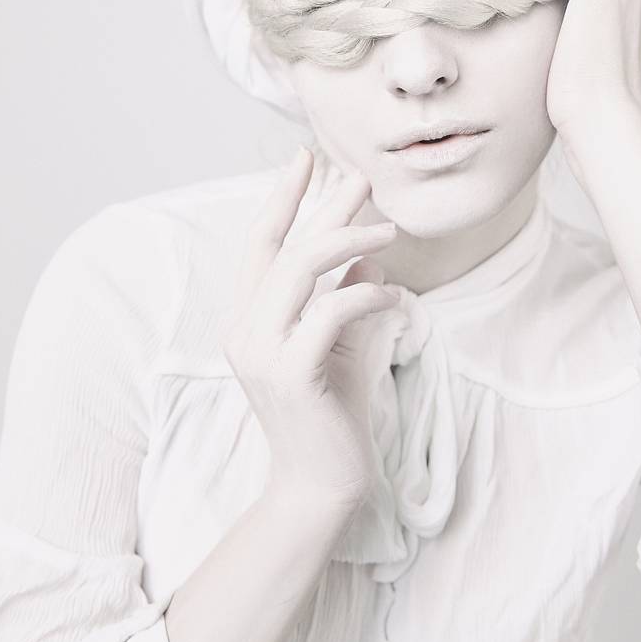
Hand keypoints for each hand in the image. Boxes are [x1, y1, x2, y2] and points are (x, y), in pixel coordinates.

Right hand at [221, 149, 399, 510]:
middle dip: (325, 207)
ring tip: (390, 231)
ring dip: (348, 240)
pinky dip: (365, 295)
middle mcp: (246, 330)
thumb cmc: (333, 416)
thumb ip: (347, 298)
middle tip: (362, 178)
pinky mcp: (289, 373)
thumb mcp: (343, 345)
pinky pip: (329, 312)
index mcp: (251, 320)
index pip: (261, 244)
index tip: (306, 157)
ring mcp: (261, 352)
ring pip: (300, 269)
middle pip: (284, 247)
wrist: (323, 485)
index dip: (282, 197)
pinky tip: (394, 299)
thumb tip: (369, 254)